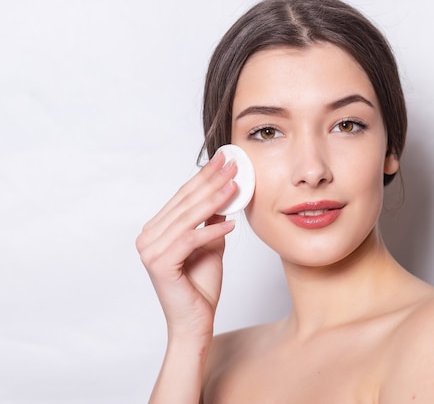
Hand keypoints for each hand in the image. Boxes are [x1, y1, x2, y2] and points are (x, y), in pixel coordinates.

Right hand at [136, 151, 237, 341]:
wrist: (195, 323)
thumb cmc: (200, 286)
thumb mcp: (211, 244)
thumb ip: (212, 220)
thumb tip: (224, 193)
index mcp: (156, 230)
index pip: (183, 197)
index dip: (204, 176)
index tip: (224, 159)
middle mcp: (148, 237)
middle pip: (185, 203)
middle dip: (211, 181)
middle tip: (232, 164)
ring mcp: (150, 251)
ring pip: (188, 218)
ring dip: (214, 200)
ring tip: (236, 186)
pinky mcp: (160, 264)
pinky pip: (190, 240)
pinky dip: (212, 231)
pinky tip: (231, 224)